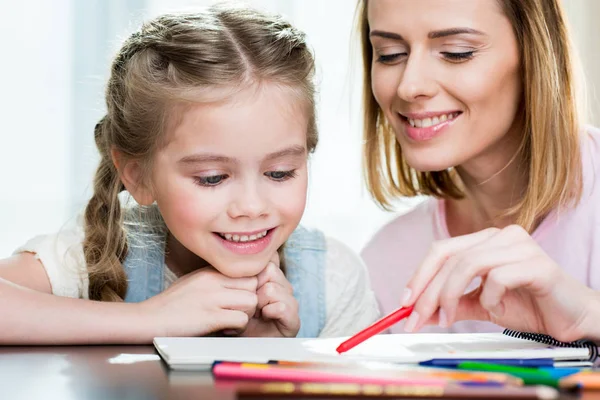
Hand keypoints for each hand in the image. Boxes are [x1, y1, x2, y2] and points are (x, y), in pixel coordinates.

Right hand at [140, 267, 257, 336]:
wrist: (148, 319)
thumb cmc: (170, 305)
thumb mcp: (194, 282)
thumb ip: (215, 280)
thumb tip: (237, 282)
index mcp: (210, 271)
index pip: (247, 271)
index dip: (250, 287)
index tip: (241, 299)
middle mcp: (213, 280)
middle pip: (254, 284)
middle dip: (252, 300)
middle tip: (239, 311)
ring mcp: (212, 297)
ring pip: (252, 301)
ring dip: (246, 315)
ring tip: (231, 321)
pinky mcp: (210, 317)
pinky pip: (241, 319)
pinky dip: (238, 328)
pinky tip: (226, 330)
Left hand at [241, 253, 299, 336]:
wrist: (239, 344)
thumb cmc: (236, 317)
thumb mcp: (236, 291)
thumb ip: (241, 273)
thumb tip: (240, 255)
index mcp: (272, 278)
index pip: (270, 258)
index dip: (255, 270)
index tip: (244, 284)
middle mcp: (284, 288)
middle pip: (270, 270)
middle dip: (254, 286)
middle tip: (248, 301)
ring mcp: (291, 303)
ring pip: (274, 288)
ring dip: (259, 302)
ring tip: (254, 312)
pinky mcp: (294, 320)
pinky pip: (283, 306)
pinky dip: (270, 312)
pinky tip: (264, 317)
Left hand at [402, 225, 598, 341]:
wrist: (571, 319)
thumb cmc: (529, 306)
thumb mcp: (480, 305)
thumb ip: (453, 304)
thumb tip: (418, 311)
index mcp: (485, 240)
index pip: (441, 250)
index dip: (419, 275)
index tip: (404, 303)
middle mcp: (500, 235)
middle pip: (450, 257)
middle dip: (428, 291)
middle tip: (415, 319)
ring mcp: (519, 246)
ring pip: (468, 264)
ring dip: (450, 295)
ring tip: (448, 319)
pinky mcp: (537, 263)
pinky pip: (498, 277)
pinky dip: (488, 297)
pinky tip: (495, 308)